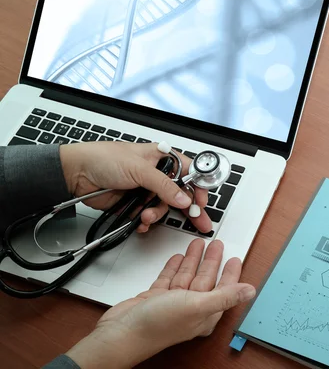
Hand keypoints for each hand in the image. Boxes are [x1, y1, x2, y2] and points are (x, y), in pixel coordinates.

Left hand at [59, 141, 210, 232]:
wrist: (76, 174)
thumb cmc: (103, 158)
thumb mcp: (140, 169)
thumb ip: (164, 185)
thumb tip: (183, 198)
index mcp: (161, 157)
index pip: (189, 172)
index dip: (198, 186)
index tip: (202, 200)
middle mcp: (156, 173)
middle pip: (180, 193)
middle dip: (188, 208)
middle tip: (197, 220)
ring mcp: (145, 189)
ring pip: (164, 207)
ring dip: (157, 214)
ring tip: (146, 215)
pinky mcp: (135, 203)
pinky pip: (149, 216)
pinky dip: (146, 221)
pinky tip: (141, 221)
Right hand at [65, 239, 255, 368]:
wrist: (121, 333)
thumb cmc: (157, 325)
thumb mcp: (197, 305)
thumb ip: (225, 296)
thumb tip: (251, 291)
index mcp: (205, 314)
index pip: (224, 289)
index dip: (230, 273)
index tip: (235, 258)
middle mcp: (190, 309)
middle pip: (205, 280)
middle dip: (211, 261)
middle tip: (217, 244)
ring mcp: (172, 303)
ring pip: (187, 276)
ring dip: (193, 260)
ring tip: (198, 244)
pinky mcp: (155, 299)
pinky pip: (169, 279)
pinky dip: (174, 267)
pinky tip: (178, 257)